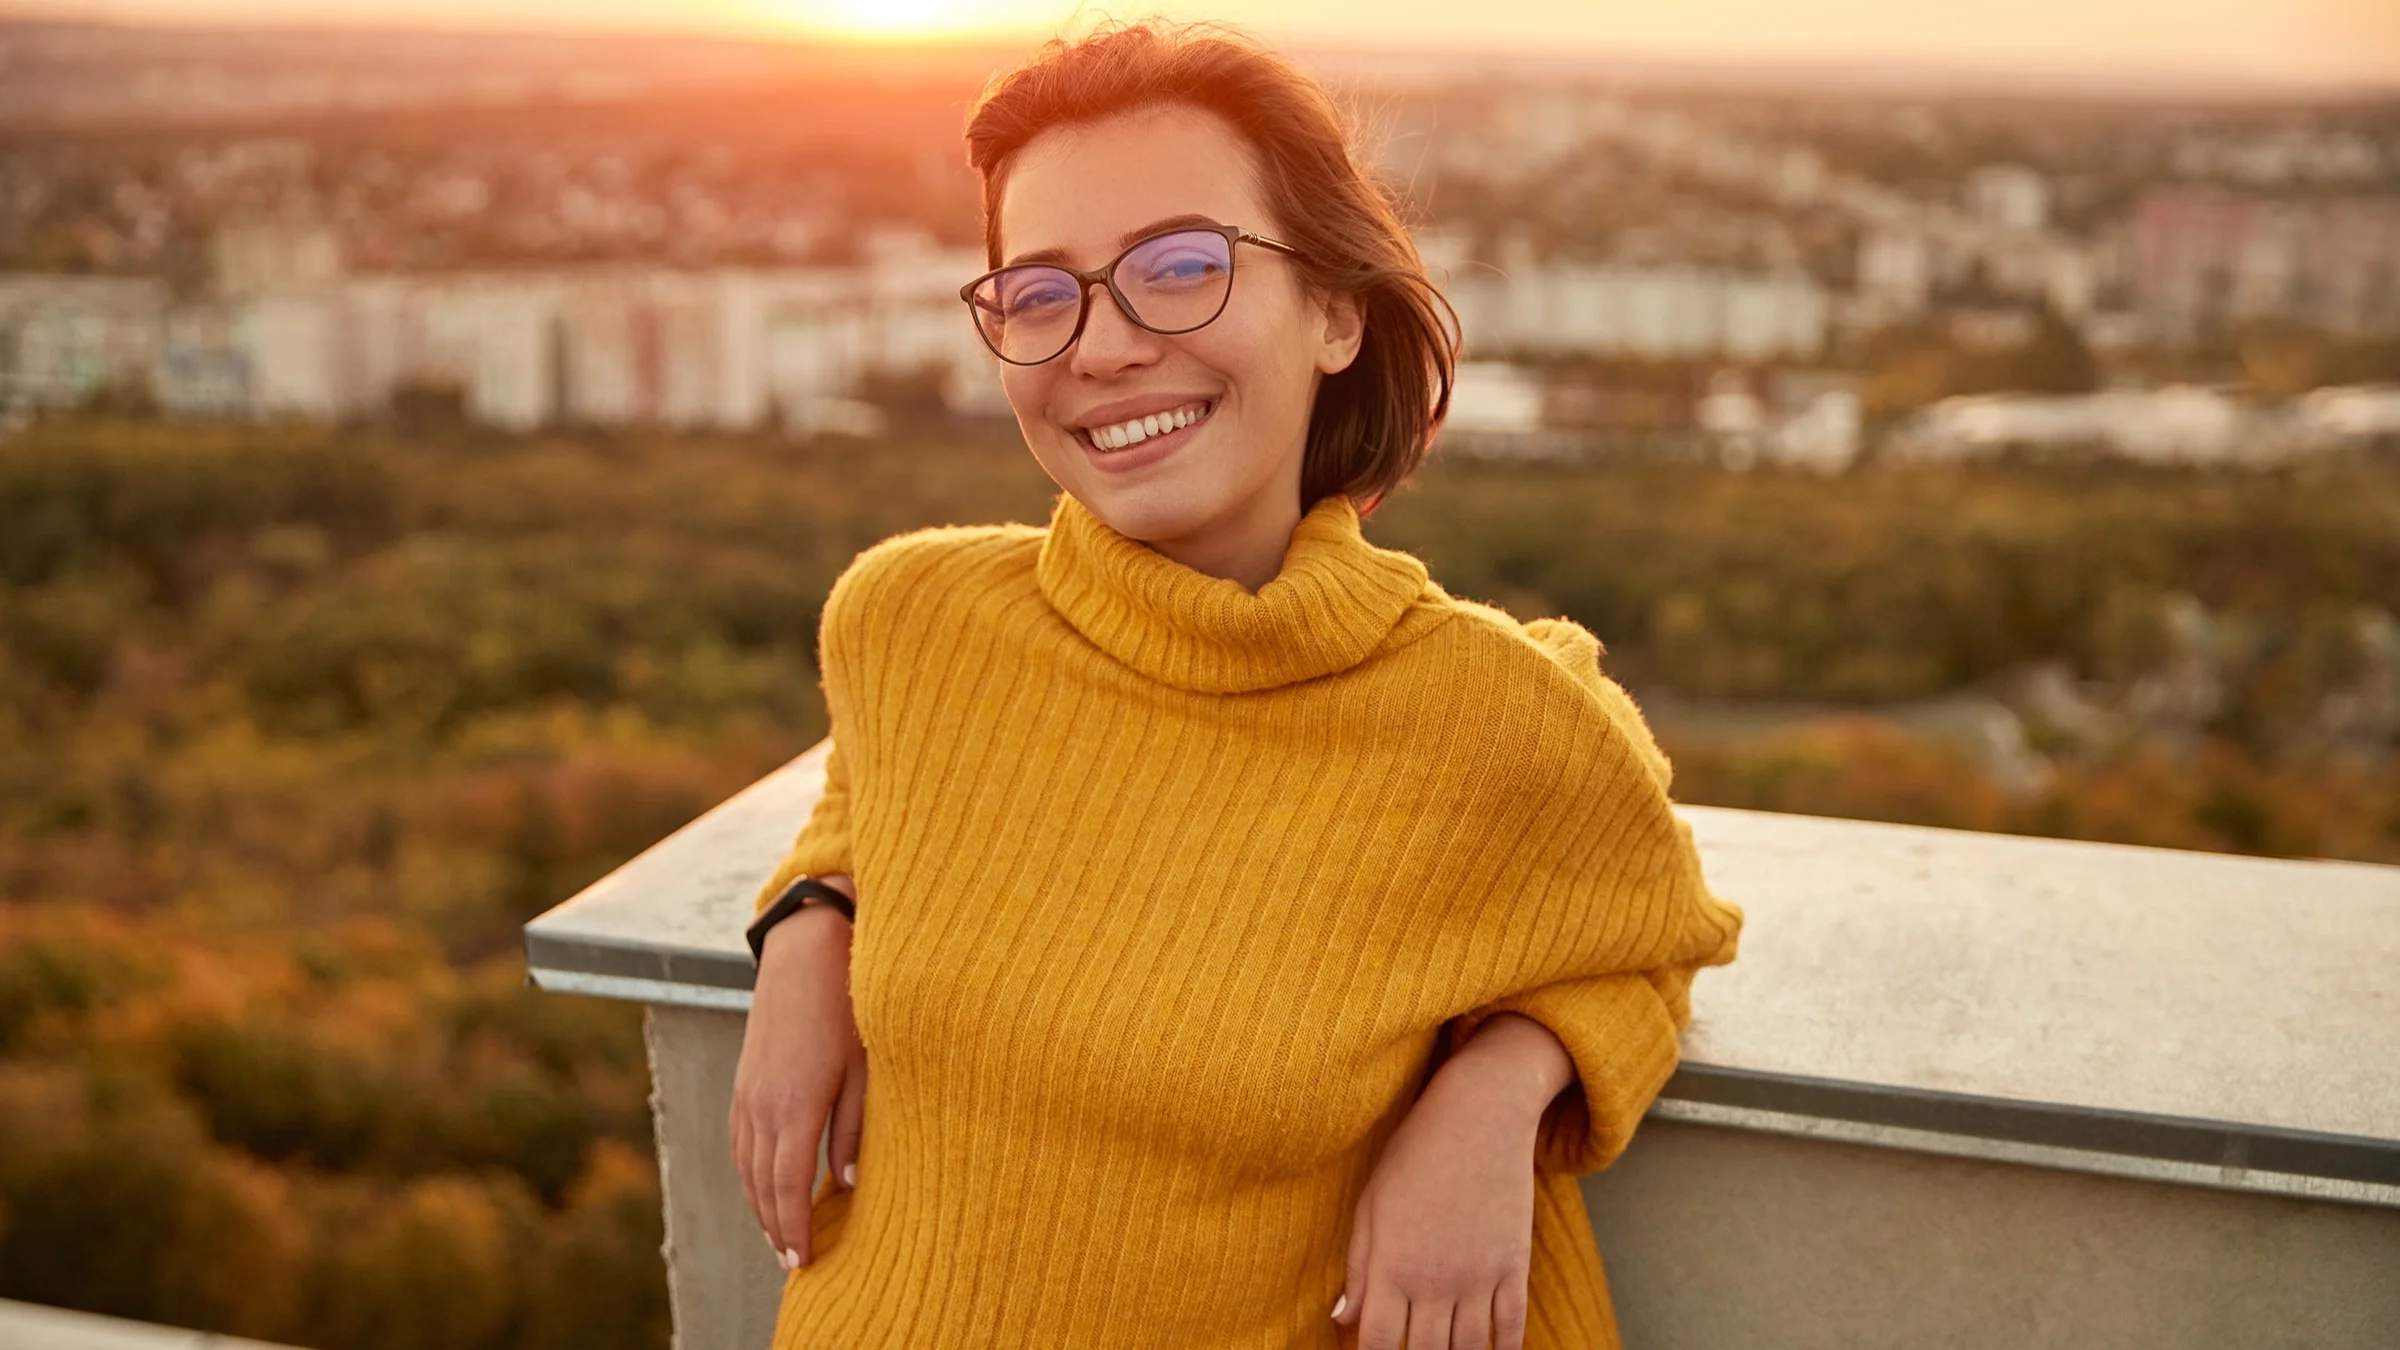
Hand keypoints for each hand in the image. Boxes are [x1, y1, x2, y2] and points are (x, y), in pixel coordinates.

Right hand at [728, 873, 862, 1271]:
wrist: (807, 952)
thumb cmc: (848, 1007)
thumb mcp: (863, 1070)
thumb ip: (852, 1130)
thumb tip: (845, 1184)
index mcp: (795, 1105)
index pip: (789, 1186)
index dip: (794, 1228)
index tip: (803, 1260)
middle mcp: (762, 1105)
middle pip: (762, 1184)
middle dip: (775, 1226)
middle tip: (792, 1260)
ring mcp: (747, 1092)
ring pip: (745, 1165)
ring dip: (759, 1203)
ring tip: (777, 1233)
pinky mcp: (743, 1080)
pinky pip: (738, 1140)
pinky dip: (748, 1171)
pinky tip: (762, 1183)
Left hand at [1334, 1013, 1570, 1349]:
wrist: (1480, 1113)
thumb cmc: (1414, 1152)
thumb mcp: (1371, 1204)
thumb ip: (1359, 1266)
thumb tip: (1342, 1318)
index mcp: (1391, 1265)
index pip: (1377, 1344)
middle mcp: (1435, 1279)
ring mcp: (1479, 1276)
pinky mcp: (1514, 1265)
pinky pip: (1511, 1328)